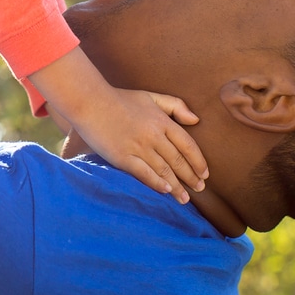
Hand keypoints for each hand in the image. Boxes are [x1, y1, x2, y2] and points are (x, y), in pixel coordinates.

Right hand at [29, 47, 207, 200]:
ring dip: (176, 186)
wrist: (90, 101)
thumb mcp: (151, 96)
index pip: (187, 145)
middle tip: (200, 189)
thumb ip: (175, 105)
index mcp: (162, 121)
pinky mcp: (122, 157)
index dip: (198, 161)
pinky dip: (156, 183)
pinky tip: (165, 191)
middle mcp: (153, 135)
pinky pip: (144, 173)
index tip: (204, 173)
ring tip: (185, 198)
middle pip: (178, 160)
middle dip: (191, 177)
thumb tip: (195, 120)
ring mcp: (138, 147)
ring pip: (163, 170)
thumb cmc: (120, 99)